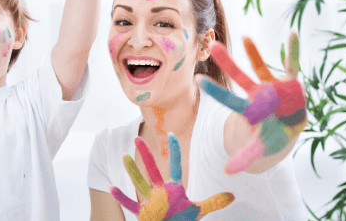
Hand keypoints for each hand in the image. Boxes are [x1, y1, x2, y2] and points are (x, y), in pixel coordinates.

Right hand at [110, 134, 234, 219]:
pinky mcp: (143, 212)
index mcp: (174, 187)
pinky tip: (112, 188)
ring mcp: (150, 200)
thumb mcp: (198, 211)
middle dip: (146, 154)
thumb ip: (213, 202)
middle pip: (152, 169)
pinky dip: (121, 197)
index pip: (175, 165)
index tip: (172, 133)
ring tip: (124, 156)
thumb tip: (233, 196)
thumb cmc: (181, 220)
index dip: (174, 150)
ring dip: (131, 171)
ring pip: (139, 182)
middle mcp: (160, 190)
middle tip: (137, 137)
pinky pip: (130, 204)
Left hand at [200, 31, 306, 174]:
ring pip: (261, 67)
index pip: (228, 99)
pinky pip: (292, 64)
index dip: (215, 91)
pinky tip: (293, 33)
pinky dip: (292, 50)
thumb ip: (243, 157)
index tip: (197, 79)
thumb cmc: (269, 137)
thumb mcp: (257, 148)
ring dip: (254, 53)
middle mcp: (256, 93)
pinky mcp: (290, 82)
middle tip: (212, 47)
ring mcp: (272, 86)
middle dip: (228, 63)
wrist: (287, 128)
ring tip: (245, 36)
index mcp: (248, 109)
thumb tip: (226, 172)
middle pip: (239, 77)